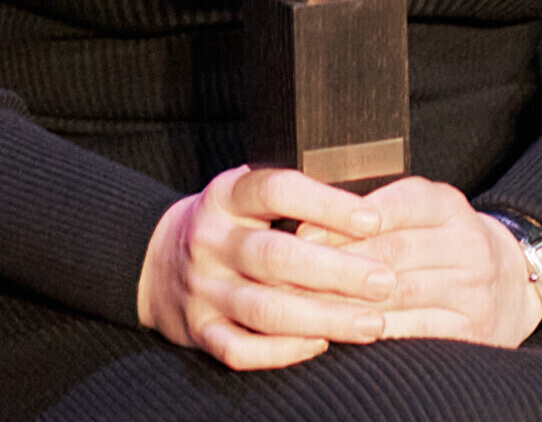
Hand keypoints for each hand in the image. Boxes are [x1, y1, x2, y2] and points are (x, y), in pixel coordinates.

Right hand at [136, 166, 399, 369]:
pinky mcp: (199, 330)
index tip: (374, 219)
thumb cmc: (228, 223)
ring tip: (372, 323)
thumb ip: (294, 197)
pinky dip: (282, 352)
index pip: (276, 190)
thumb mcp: (247, 193)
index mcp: (226, 196)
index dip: (327, 204)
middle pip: (276, 256)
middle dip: (337, 272)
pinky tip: (320, 345)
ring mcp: (202, 288)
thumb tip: (369, 205)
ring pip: (265, 309)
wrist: (156, 260)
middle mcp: (210, 240)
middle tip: (385, 282)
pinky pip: (240, 349)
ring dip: (324, 318)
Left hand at [300, 176, 541, 348]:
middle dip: (335, 264)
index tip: (301, 233)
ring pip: (398, 293)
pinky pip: (415, 331)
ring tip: (302, 305)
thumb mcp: (422, 210)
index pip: (394, 205)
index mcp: (448, 205)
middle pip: (390, 251)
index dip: (344, 220)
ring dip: (346, 301)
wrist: (512, 282)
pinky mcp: (472, 329)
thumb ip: (376, 208)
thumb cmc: (445, 242)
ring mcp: (472, 289)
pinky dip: (375, 330)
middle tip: (287, 275)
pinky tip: (345, 330)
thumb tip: (310, 216)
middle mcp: (467, 243)